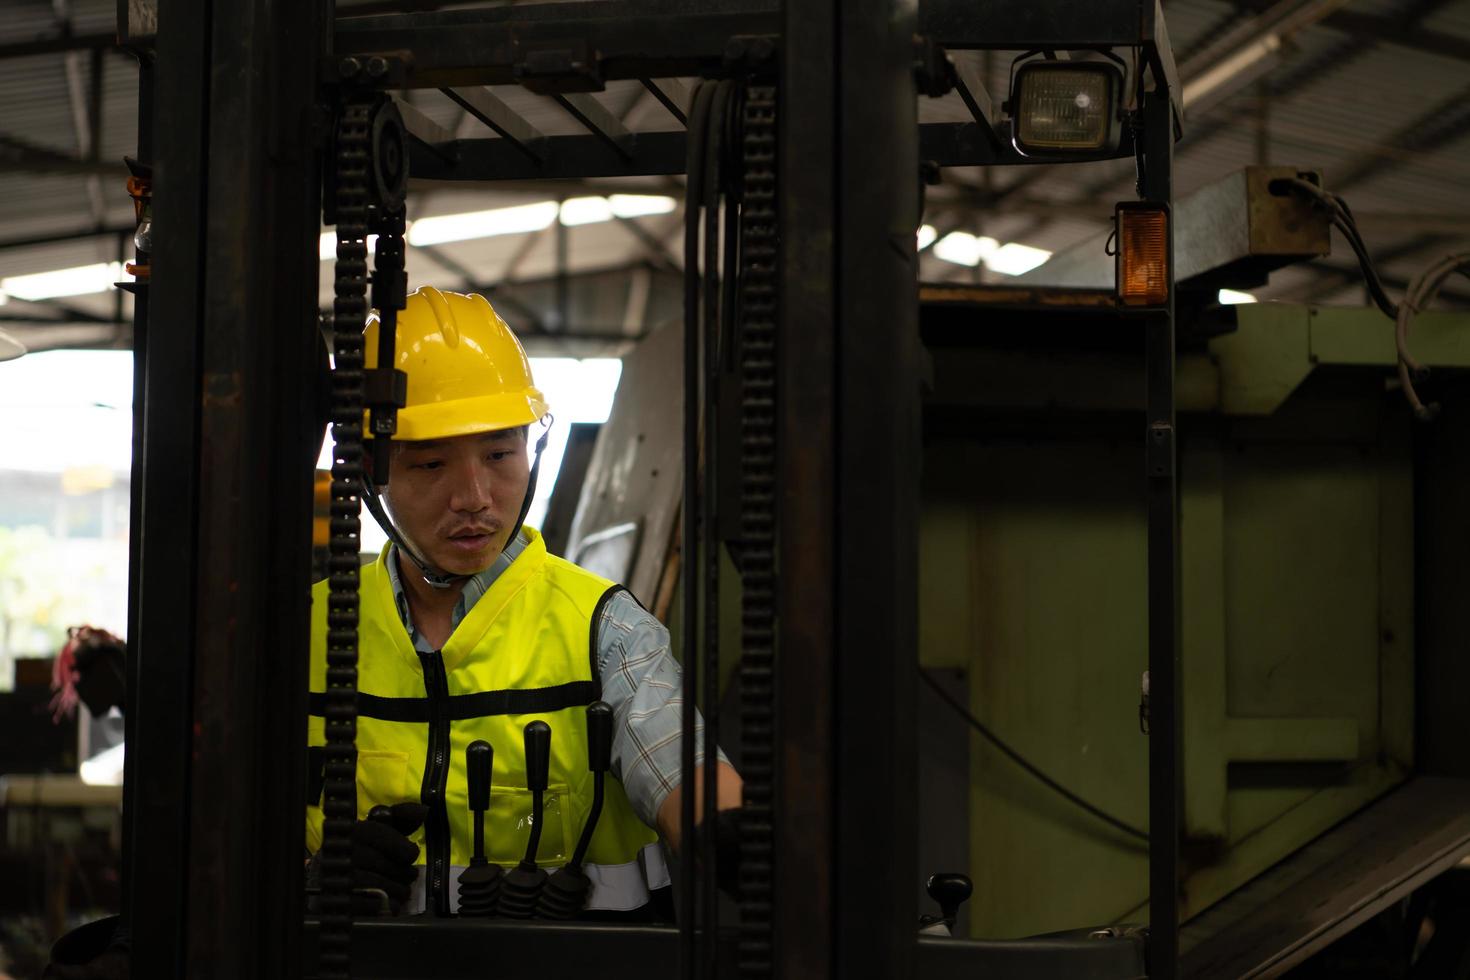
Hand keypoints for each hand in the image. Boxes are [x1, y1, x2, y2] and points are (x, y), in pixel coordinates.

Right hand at [309, 802, 426, 911]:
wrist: (327, 873)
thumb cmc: (362, 850)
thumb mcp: (379, 829)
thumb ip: (400, 819)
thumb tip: (423, 811)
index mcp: (356, 831)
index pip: (385, 838)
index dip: (405, 850)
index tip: (411, 857)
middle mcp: (345, 850)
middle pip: (382, 863)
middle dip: (403, 873)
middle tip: (410, 878)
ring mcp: (338, 875)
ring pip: (376, 884)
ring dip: (397, 890)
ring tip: (404, 892)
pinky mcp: (337, 898)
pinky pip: (366, 904)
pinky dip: (384, 905)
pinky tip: (393, 905)